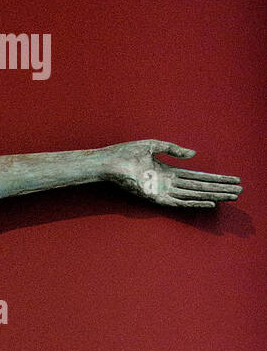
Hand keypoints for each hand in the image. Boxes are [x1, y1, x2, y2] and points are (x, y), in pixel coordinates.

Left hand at [104, 139, 241, 208]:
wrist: (111, 162)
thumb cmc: (127, 153)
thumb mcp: (155, 146)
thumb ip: (174, 150)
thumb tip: (194, 155)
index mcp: (169, 172)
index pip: (197, 177)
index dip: (215, 179)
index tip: (232, 180)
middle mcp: (168, 183)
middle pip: (200, 187)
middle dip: (219, 189)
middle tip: (239, 192)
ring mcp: (163, 191)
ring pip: (194, 195)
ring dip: (213, 196)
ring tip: (230, 197)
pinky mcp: (155, 198)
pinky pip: (178, 203)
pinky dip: (194, 203)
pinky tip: (208, 204)